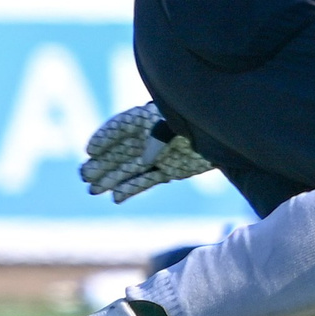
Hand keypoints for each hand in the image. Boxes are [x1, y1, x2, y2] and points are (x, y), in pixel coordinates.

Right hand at [81, 103, 214, 202]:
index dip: (106, 137)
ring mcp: (161, 155)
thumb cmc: (202, 120)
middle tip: (84, 175)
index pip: (121, 127)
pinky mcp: (172, 170)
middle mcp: (152, 137)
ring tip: (92, 189)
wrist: (230, 133)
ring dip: (112, 178)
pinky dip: (132, 188)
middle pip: (121, 151)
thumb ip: (160, 135)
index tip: (90, 149)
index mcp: (150, 118)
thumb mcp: (180, 121)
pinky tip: (115, 197)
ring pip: (131, 168)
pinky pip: (147, 180)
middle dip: (102, 163)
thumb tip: (145, 160)